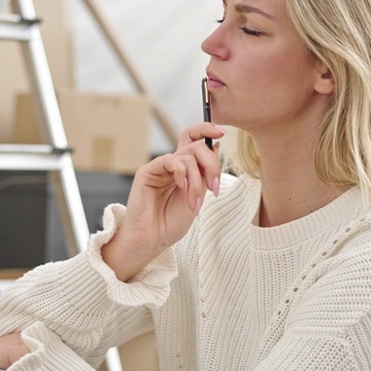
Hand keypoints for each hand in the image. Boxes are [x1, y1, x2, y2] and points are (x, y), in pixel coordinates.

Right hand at [102, 123, 224, 280]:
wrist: (153, 240)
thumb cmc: (171, 223)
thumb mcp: (198, 196)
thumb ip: (205, 173)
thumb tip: (216, 146)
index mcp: (184, 170)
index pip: (194, 140)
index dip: (207, 130)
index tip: (222, 133)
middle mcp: (172, 166)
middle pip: (196, 146)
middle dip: (212, 164)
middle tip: (213, 187)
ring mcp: (160, 168)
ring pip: (188, 155)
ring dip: (197, 180)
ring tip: (193, 202)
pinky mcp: (148, 171)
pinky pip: (170, 160)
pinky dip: (182, 173)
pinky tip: (181, 188)